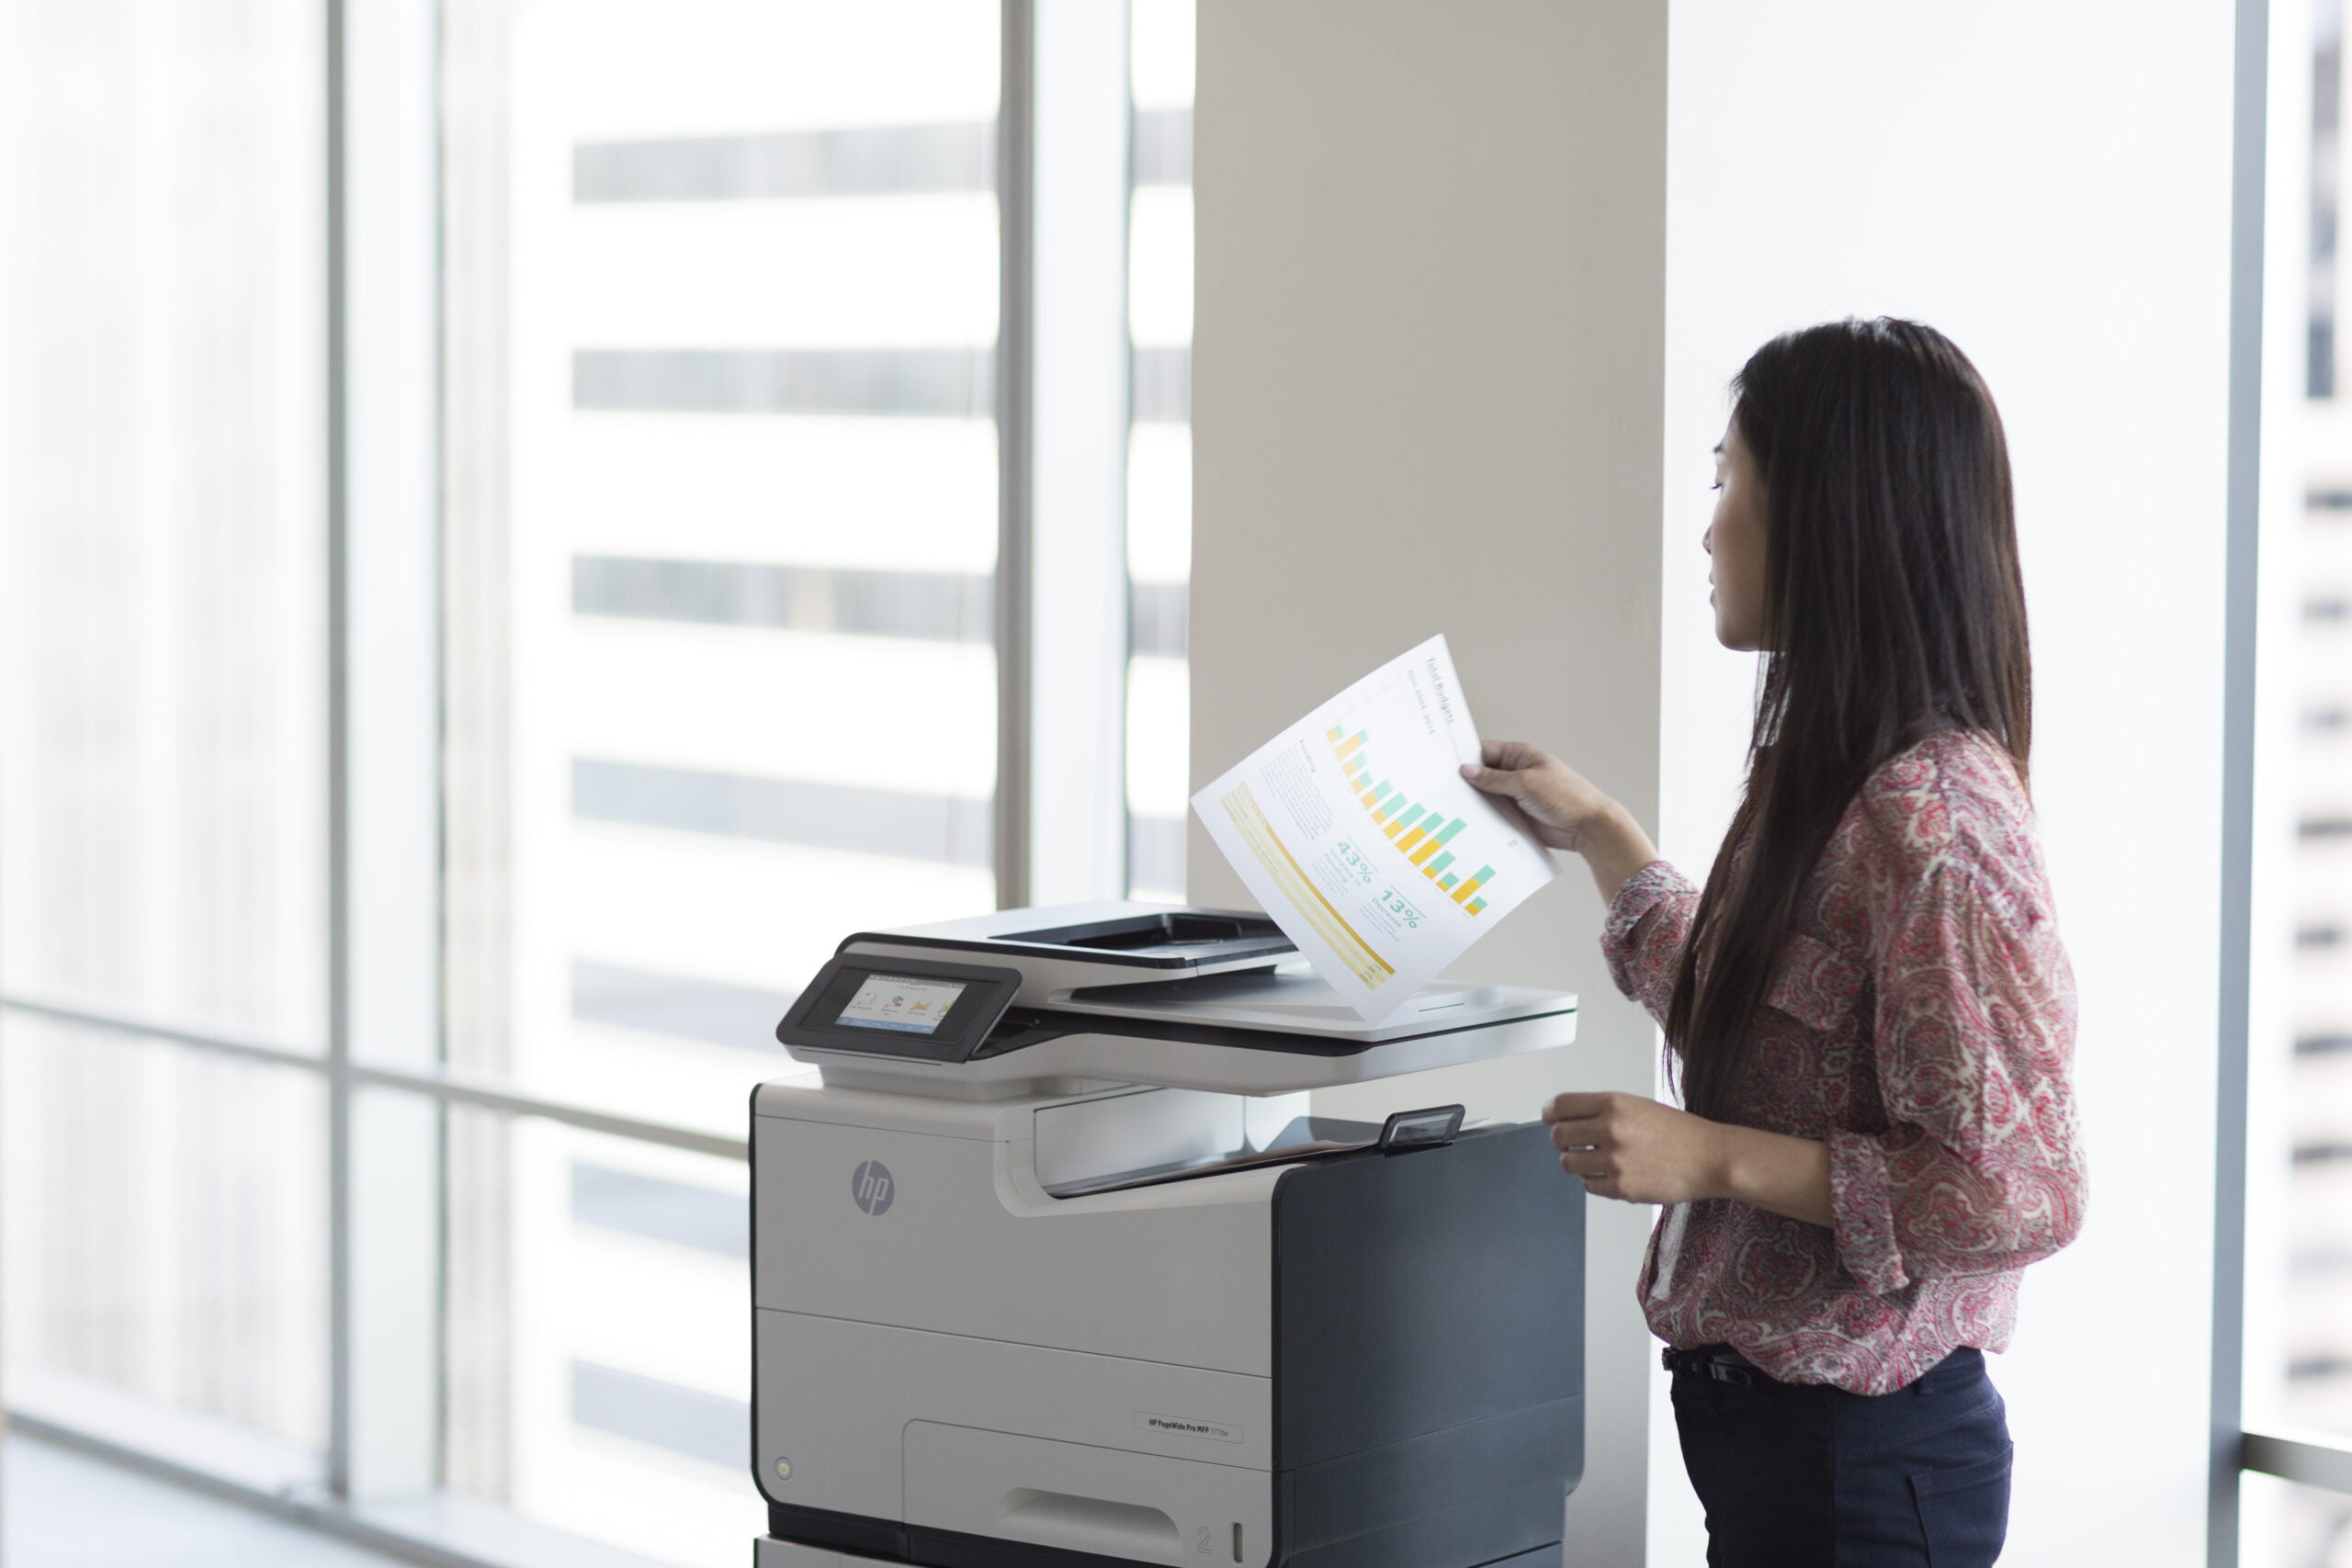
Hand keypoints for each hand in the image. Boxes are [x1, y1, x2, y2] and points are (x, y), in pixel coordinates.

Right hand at [1461, 741, 1658, 897]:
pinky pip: (1495, 815)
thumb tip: (1467, 770)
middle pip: (1484, 775)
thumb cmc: (1565, 796)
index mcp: (1521, 756)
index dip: (1466, 757)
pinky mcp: (1518, 816)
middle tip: (1442, 789)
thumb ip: (1494, 779)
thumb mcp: (1525, 783)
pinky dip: (1484, 818)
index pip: (1486, 751)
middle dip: (1467, 782)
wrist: (1588, 827)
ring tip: (1450, 807)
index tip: (1444, 765)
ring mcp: (1517, 796)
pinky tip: (1467, 823)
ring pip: (1488, 796)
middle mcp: (1517, 774)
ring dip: (1475, 802)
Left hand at [1542, 1091, 1725, 1204]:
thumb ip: (1603, 1111)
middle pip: (1558, 1136)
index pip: (1561, 1105)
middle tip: (1570, 1143)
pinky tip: (1612, 1174)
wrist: (1710, 1158)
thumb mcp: (1638, 1106)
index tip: (1549, 1118)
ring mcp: (1615, 1160)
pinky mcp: (1621, 1188)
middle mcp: (1611, 1129)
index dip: (1550, 1113)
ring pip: (1569, 1164)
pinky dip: (1594, 1181)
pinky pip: (1588, 1185)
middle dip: (1561, 1141)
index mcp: (1614, 1104)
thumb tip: (1568, 1118)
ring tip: (1595, 1160)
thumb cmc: (1679, 1132)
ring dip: (1576, 1163)